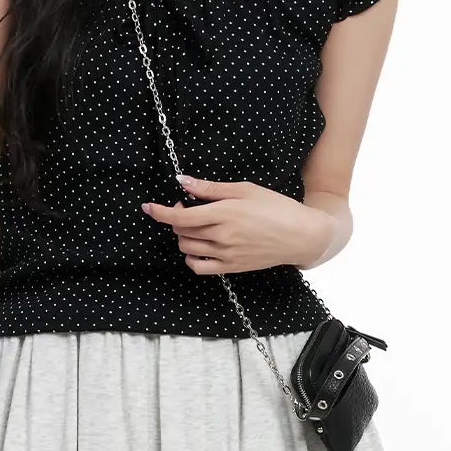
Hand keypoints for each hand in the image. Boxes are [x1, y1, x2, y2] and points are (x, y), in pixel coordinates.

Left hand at [140, 175, 329, 273]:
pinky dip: (191, 258)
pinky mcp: (231, 267)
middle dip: (176, 219)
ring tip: (196, 225)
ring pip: (187, 249)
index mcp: (225, 213)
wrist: (301, 235)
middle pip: (182, 232)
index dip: (160, 212)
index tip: (149, 207)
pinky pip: (199, 267)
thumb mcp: (245, 189)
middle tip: (188, 207)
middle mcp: (222, 236)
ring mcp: (226, 254)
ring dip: (183, 236)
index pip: (181, 217)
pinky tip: (198, 247)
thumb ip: (211, 188)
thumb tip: (183, 182)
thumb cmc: (277, 208)